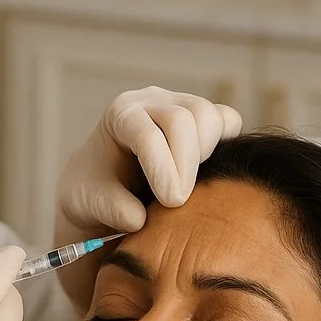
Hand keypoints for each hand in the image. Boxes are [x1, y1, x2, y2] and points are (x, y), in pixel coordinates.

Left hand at [55, 87, 241, 310]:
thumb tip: (139, 219)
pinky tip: (206, 172)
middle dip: (186, 163)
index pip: (147, 134)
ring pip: (210, 115)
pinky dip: (226, 144)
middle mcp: (151, 101)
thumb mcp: (92, 203)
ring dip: (206, 153)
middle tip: (178, 201)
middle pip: (183, 118)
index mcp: (120, 114)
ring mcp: (180, 104)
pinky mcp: (204, 117)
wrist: (108, 183)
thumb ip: (111, 209)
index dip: (162, 168)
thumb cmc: (97, 189)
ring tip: (188, 184)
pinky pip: (228, 120)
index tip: (171, 201)